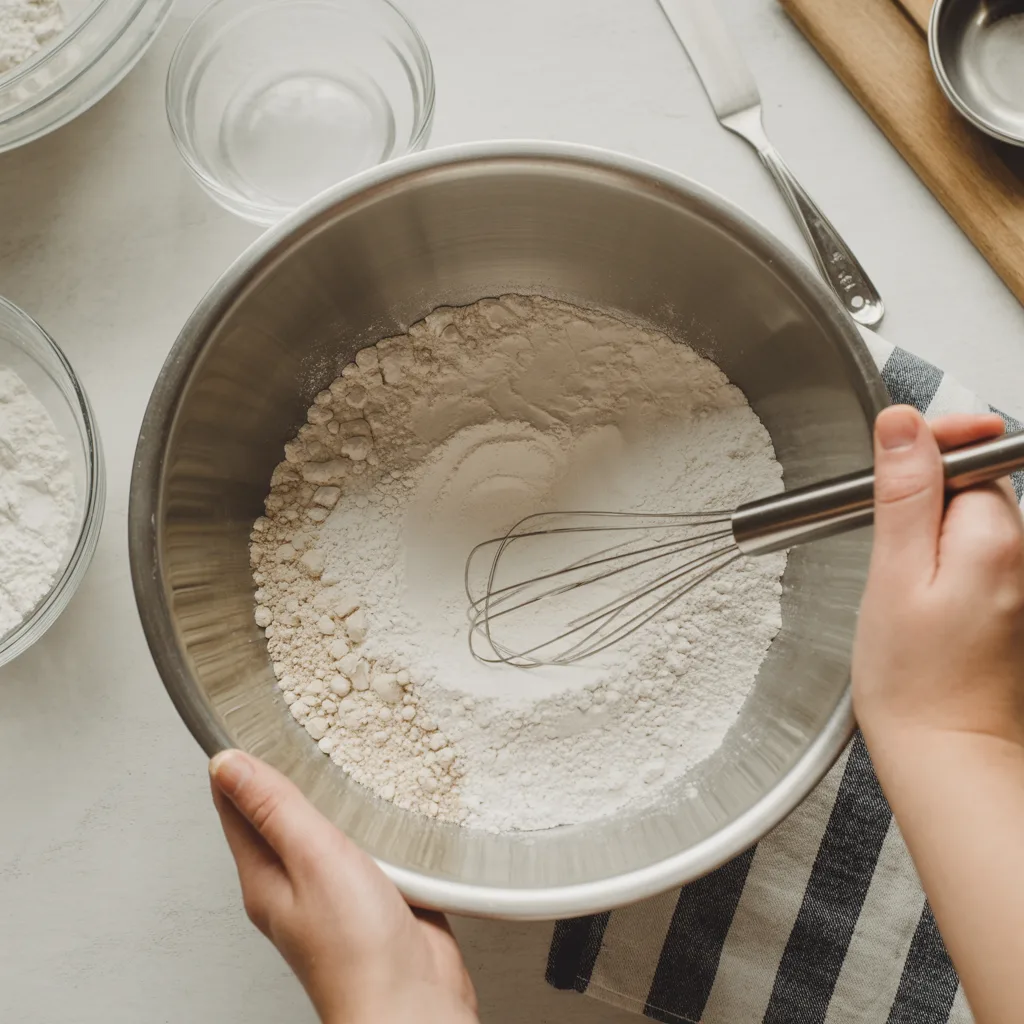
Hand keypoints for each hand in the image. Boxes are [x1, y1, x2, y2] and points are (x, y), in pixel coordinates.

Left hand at [210, 750, 478, 1023]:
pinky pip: (367, 844)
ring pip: (328, 826)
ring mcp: (336, 889)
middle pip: (281, 812)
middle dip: (292, 769)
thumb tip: (228, 766)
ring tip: (344, 749)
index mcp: (264, 876)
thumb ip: (274, 809)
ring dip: (336, 792)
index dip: (240, 762)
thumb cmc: (357, 950)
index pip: (237, 806)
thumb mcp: (311, 860)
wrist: (413, 1004)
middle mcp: (295, 882)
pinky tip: (387, 800)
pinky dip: (372, 818)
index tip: (249, 721)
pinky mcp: (377, 893)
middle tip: (303, 723)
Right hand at [853, 406, 1023, 744]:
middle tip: (880, 545)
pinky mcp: (1009, 610)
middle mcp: (1023, 556)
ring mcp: (1019, 584)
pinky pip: (972, 562)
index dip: (929, 443)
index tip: (891, 459)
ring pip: (967, 526)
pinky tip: (913, 605)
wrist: (949, 759)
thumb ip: (903, 494)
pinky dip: (938, 568)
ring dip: (926, 535)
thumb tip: (906, 423)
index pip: (972, 451)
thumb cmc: (916, 683)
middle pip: (969, 487)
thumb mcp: (892, 576)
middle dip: (920, 497)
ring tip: (894, 583)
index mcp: (996, 537)